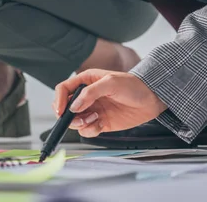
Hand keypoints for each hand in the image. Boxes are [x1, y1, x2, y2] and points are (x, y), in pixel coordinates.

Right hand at [53, 69, 167, 136]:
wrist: (152, 99)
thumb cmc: (133, 85)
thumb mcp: (111, 83)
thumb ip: (90, 93)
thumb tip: (73, 107)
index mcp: (85, 81)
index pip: (63, 89)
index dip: (58, 100)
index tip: (60, 111)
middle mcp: (85, 96)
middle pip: (65, 108)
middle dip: (68, 115)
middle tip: (78, 119)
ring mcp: (92, 110)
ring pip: (75, 121)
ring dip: (81, 123)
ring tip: (95, 119)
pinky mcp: (100, 122)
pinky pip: (87, 129)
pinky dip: (91, 130)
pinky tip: (100, 124)